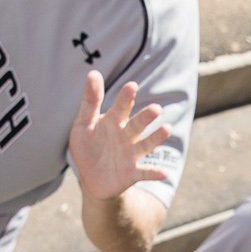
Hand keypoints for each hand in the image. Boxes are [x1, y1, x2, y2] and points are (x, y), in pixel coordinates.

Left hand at [67, 72, 173, 202]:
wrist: (91, 178)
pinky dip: (154, 173)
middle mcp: (126, 135)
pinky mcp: (132, 173)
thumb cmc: (88, 147)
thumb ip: (90, 101)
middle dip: (145, 117)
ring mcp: (131, 154)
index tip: (131, 86)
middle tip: (155, 109)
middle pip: (137, 125)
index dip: (126, 97)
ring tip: (166, 129)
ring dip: (156, 138)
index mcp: (113, 121)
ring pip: (145, 144)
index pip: (121, 106)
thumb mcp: (84, 124)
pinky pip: (145, 172)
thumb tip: (93, 73)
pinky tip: (163, 173)